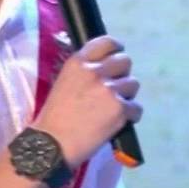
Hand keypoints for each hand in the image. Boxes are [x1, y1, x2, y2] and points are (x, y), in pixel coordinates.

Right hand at [31, 35, 142, 168]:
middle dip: (122, 74)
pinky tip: (118, 123)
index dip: (116, 49)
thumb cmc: (55, 117)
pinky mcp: (120, 109)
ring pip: (133, 84)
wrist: (52, 145)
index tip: (116, 56)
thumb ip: (85, 71)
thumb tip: (107, 67)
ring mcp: (109, 89)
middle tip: (113, 89)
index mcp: (78, 62)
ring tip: (113, 109)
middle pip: (125, 61)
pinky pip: (137, 108)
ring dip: (127, 96)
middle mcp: (95, 71)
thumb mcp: (65, 82)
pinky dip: (131, 116)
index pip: (107, 42)